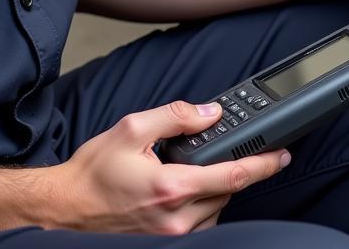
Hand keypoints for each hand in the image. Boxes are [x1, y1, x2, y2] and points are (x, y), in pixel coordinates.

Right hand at [53, 100, 288, 234]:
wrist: (65, 209)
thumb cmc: (94, 172)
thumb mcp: (132, 128)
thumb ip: (177, 115)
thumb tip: (210, 113)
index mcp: (171, 187)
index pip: (231, 176)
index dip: (263, 164)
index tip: (283, 154)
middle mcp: (176, 218)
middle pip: (228, 193)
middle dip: (234, 170)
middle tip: (233, 150)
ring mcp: (171, 235)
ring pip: (216, 210)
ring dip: (217, 189)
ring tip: (198, 169)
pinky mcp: (165, 243)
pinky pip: (200, 224)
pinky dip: (203, 204)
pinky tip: (188, 188)